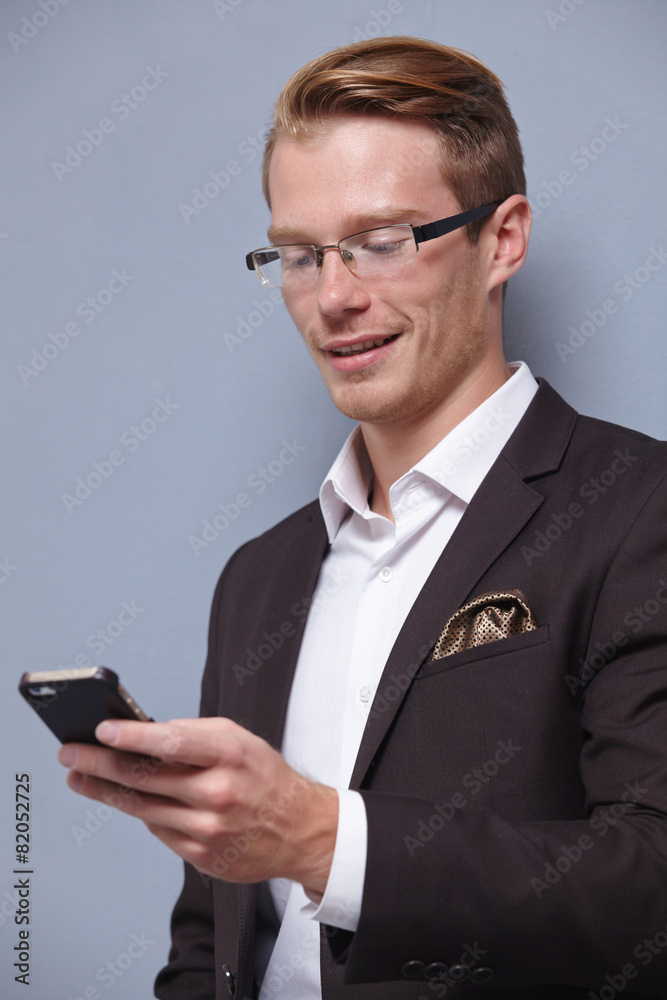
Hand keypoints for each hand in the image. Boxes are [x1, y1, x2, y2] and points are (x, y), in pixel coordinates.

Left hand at [57, 717, 337, 895]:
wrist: (299, 829)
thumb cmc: (264, 776)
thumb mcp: (239, 739)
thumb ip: (193, 734)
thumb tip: (143, 735)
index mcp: (230, 754)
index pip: (172, 742)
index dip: (133, 736)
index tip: (101, 729)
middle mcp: (219, 792)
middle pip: (146, 778)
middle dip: (100, 764)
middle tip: (69, 755)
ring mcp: (209, 828)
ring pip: (143, 808)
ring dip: (106, 792)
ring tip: (80, 778)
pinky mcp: (202, 855)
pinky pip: (159, 830)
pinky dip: (144, 813)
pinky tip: (131, 801)